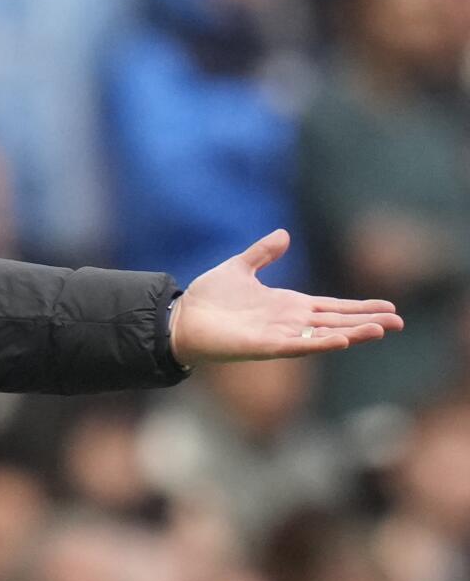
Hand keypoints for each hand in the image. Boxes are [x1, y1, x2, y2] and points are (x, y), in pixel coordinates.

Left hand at [170, 228, 403, 365]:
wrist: (181, 317)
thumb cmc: (208, 298)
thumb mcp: (240, 267)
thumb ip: (263, 253)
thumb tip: (284, 234)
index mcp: (288, 305)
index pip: (332, 307)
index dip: (358, 307)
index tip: (388, 307)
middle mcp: (289, 322)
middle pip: (336, 322)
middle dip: (367, 322)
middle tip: (399, 322)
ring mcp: (279, 335)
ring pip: (323, 335)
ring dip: (351, 333)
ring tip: (380, 330)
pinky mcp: (264, 346)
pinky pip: (297, 346)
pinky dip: (319, 343)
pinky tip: (341, 340)